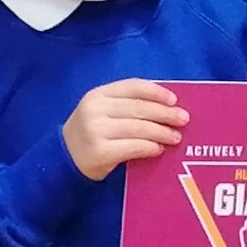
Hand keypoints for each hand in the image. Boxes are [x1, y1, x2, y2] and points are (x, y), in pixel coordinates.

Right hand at [63, 80, 186, 181]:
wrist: (63, 160)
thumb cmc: (90, 134)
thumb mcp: (101, 112)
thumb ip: (126, 106)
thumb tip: (167, 107)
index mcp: (98, 95)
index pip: (133, 87)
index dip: (156, 92)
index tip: (174, 99)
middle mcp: (95, 109)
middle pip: (139, 108)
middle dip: (165, 113)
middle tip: (183, 119)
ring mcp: (96, 130)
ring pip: (139, 127)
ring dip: (162, 132)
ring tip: (175, 137)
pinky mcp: (100, 152)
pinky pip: (133, 147)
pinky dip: (150, 147)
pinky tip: (159, 149)